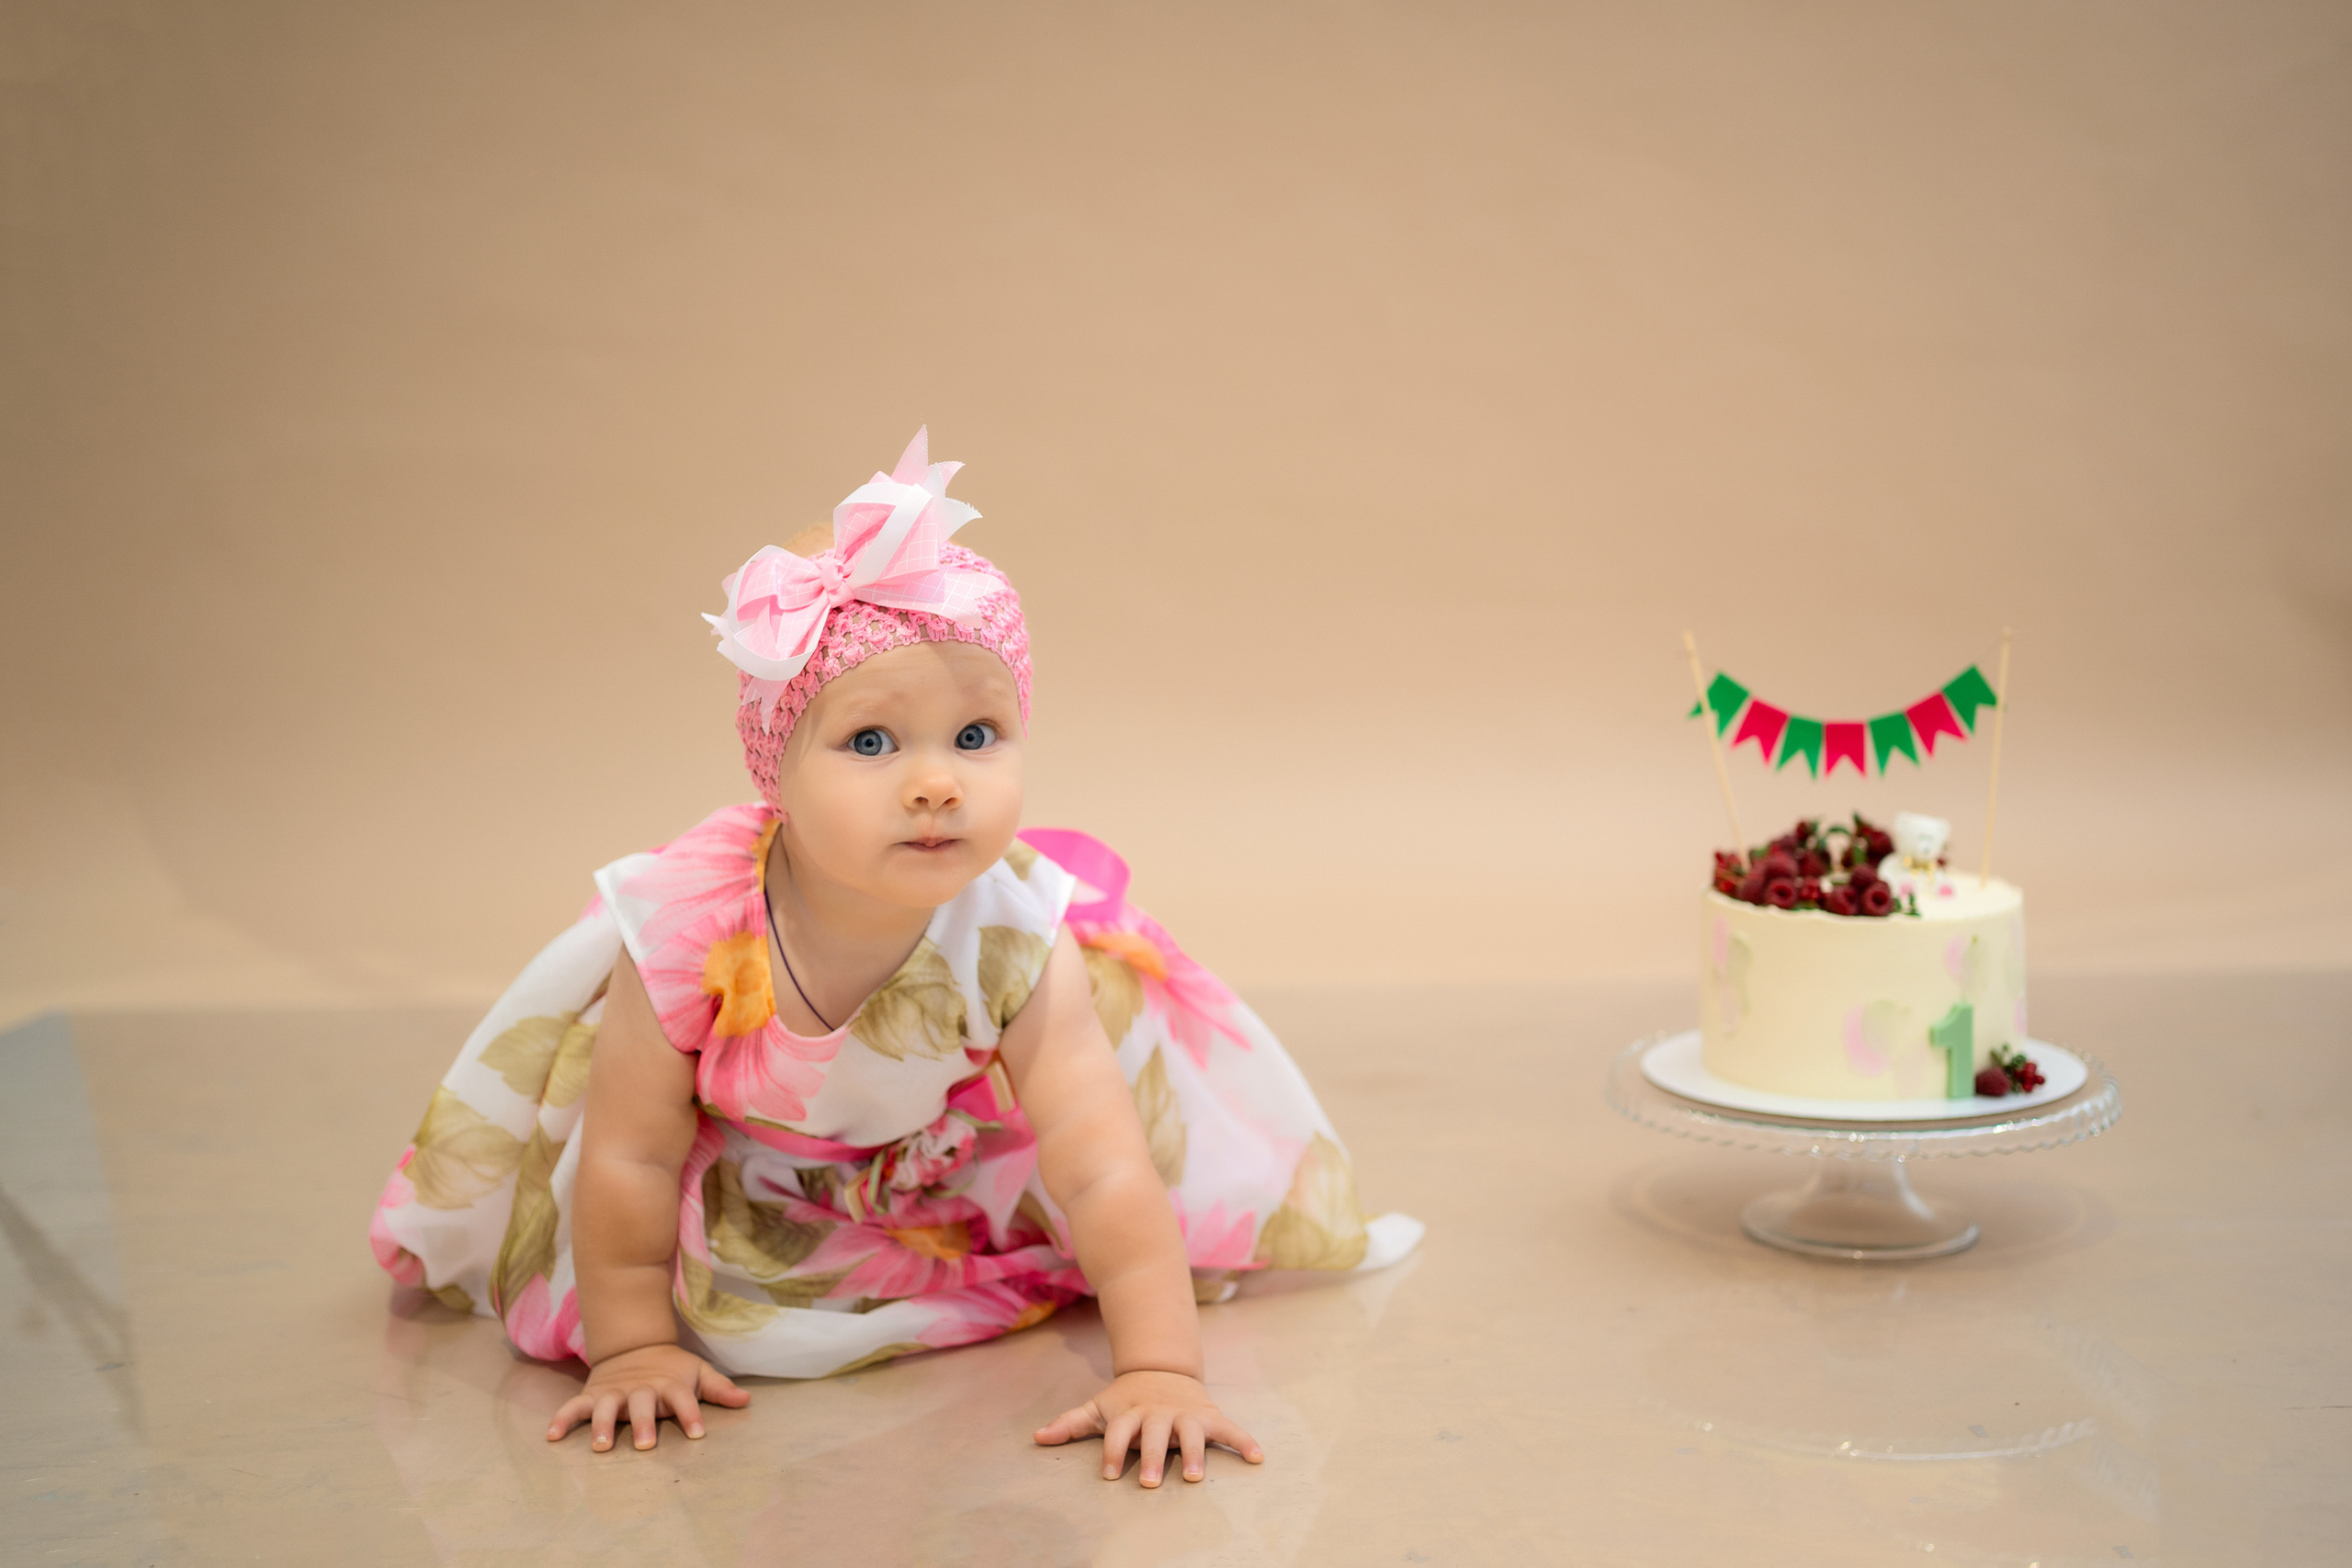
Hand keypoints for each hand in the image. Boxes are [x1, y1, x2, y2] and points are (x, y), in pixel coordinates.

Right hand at [547, 1343, 749, 1451]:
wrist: (633, 1346)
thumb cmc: (670, 1369)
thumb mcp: (697, 1372)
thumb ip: (719, 1388)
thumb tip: (746, 1400)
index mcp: (669, 1385)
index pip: (683, 1399)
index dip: (691, 1414)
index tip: (698, 1434)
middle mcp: (641, 1390)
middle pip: (642, 1405)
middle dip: (643, 1424)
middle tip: (645, 1445)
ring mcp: (614, 1393)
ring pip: (607, 1408)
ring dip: (603, 1426)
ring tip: (601, 1446)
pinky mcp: (592, 1395)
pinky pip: (574, 1407)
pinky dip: (562, 1419)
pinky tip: (552, 1437)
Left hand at [1033, 1369, 1263, 1486]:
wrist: (1161, 1369)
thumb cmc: (1126, 1399)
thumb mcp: (1099, 1407)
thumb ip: (1071, 1423)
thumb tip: (1037, 1438)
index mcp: (1131, 1413)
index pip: (1119, 1433)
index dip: (1114, 1452)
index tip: (1111, 1475)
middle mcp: (1158, 1414)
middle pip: (1155, 1435)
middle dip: (1153, 1457)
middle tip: (1150, 1482)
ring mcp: (1185, 1414)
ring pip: (1191, 1433)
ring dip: (1195, 1453)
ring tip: (1196, 1478)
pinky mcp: (1208, 1414)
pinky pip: (1229, 1428)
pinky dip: (1244, 1441)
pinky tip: (1257, 1457)